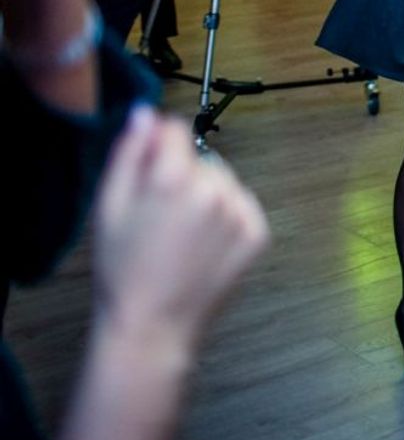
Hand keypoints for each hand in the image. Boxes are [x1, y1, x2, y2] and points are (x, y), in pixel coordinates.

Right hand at [92, 108, 269, 349]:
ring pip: (222, 181)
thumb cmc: (122, 269)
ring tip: (180, 234)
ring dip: (205, 195)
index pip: (175, 130)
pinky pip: (240, 205)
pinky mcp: (258, 232)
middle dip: (181, 175)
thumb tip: (145, 113)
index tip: (147, 172)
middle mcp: (215, 188)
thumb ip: (128, 152)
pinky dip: (225, 217)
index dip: (158, 147)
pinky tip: (202, 244)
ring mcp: (241, 211)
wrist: (151, 326)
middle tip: (159, 216)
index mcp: (174, 178)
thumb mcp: (108, 205)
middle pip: (199, 158)